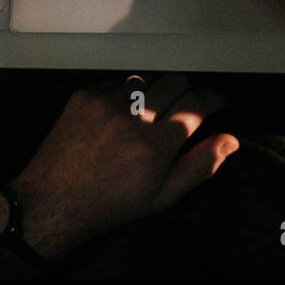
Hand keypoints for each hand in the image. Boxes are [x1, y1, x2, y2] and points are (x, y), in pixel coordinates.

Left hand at [9, 74, 237, 259]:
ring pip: (147, 80)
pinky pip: (116, 82)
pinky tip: (119, 116)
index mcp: (155, 145)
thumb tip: (230, 141)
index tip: (217, 102)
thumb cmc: (111, 204)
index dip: (213, 99)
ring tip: (147, 116)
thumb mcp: (162, 197)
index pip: (197, 105)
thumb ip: (199, 166)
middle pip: (175, 82)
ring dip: (153, 93)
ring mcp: (105, 103)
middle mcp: (132, 117)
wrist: (54, 201)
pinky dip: (124, 95)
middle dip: (186, 92)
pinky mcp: (84, 96)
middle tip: (183, 110)